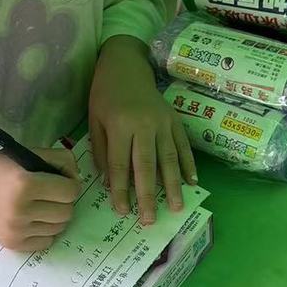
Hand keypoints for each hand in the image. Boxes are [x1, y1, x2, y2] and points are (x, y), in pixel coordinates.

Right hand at [0, 150, 79, 252]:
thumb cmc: (1, 169)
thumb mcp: (29, 154)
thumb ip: (60, 160)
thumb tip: (77, 179)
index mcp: (24, 184)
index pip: (69, 191)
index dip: (70, 184)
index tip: (62, 181)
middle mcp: (20, 210)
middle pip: (67, 212)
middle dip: (64, 201)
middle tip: (52, 194)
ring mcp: (17, 230)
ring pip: (59, 228)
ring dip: (55, 216)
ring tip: (42, 206)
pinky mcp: (14, 244)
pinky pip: (47, 242)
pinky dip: (45, 231)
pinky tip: (33, 219)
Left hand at [89, 36, 197, 224]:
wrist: (126, 66)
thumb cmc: (105, 95)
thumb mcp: (94, 121)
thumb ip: (101, 152)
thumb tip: (109, 183)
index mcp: (120, 126)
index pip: (120, 165)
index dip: (121, 190)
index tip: (123, 211)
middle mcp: (144, 126)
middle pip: (147, 166)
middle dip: (148, 195)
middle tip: (150, 220)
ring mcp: (163, 123)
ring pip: (169, 158)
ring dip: (173, 185)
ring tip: (177, 207)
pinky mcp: (176, 120)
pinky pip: (183, 145)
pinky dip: (188, 164)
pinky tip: (192, 182)